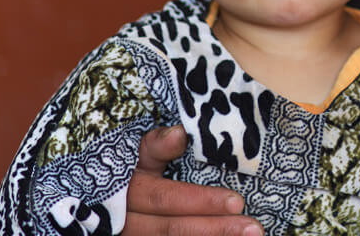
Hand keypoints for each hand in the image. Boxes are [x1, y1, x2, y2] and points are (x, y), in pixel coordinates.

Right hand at [122, 125, 262, 235]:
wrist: (105, 201)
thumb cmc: (130, 169)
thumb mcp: (137, 153)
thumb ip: (156, 145)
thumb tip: (179, 133)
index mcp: (129, 193)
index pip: (167, 199)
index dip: (202, 202)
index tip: (237, 202)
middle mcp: (129, 222)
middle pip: (174, 228)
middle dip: (217, 228)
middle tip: (254, 228)